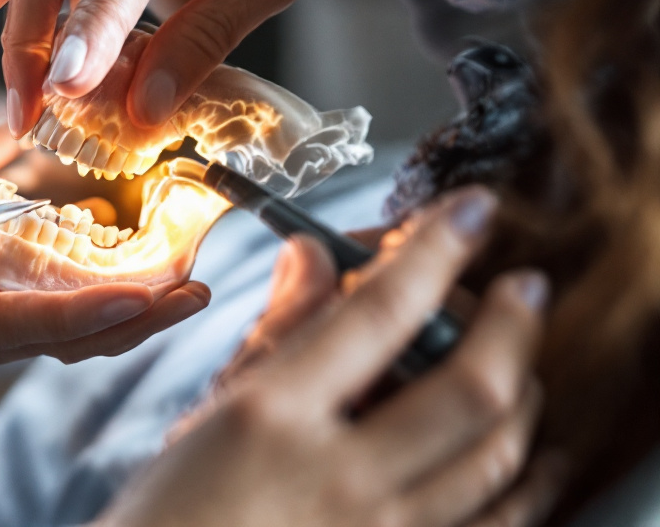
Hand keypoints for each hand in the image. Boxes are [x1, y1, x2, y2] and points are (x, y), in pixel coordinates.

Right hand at [0, 121, 212, 377]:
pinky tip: (122, 269)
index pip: (28, 324)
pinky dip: (89, 303)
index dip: (92, 311)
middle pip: (64, 344)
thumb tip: (15, 120)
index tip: (150, 293)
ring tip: (181, 281)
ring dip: (123, 315)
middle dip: (135, 319)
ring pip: (61, 343)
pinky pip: (42, 331)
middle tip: (195, 285)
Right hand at [101, 188, 565, 526]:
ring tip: (523, 363)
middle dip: (512, 324)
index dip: (435, 249)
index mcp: (273, 417)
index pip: (378, 313)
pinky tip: (531, 455)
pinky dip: (528, 483)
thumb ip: (277, 330)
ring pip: (496, 456)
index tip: (471, 210)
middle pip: (467, 387)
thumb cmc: (175, 509)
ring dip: (524, 395)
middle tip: (524, 287)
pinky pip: (499, 526)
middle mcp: (337, 475)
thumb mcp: (212, 410)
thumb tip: (314, 254)